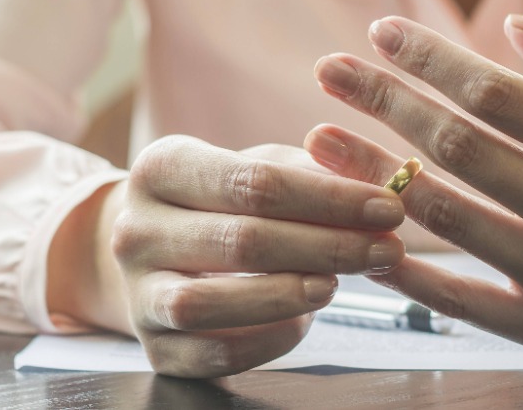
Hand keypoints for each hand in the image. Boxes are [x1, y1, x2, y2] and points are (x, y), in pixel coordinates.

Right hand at [112, 137, 405, 376]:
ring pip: (208, 304)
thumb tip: (374, 188)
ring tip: (337, 284)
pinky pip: (212, 355)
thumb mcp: (255, 167)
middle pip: (240, 241)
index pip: (253, 183)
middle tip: (386, 249)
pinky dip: (266, 340)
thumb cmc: (220, 201)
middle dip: (326, 246)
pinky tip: (303, 320)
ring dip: (286, 295)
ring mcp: (138, 292)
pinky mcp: (153, 347)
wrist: (153, 248)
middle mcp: (134, 229)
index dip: (329, 198)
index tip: (387, 207)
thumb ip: (311, 173)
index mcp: (160, 167)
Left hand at [307, 15, 522, 352]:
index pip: (496, 94)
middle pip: (457, 149)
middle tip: (328, 71)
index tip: (381, 33)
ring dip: (373, 176)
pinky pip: (464, 302)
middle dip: (382, 102)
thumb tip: (509, 29)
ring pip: (446, 220)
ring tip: (319, 139)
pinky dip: (408, 272)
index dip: (430, 59)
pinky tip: (363, 237)